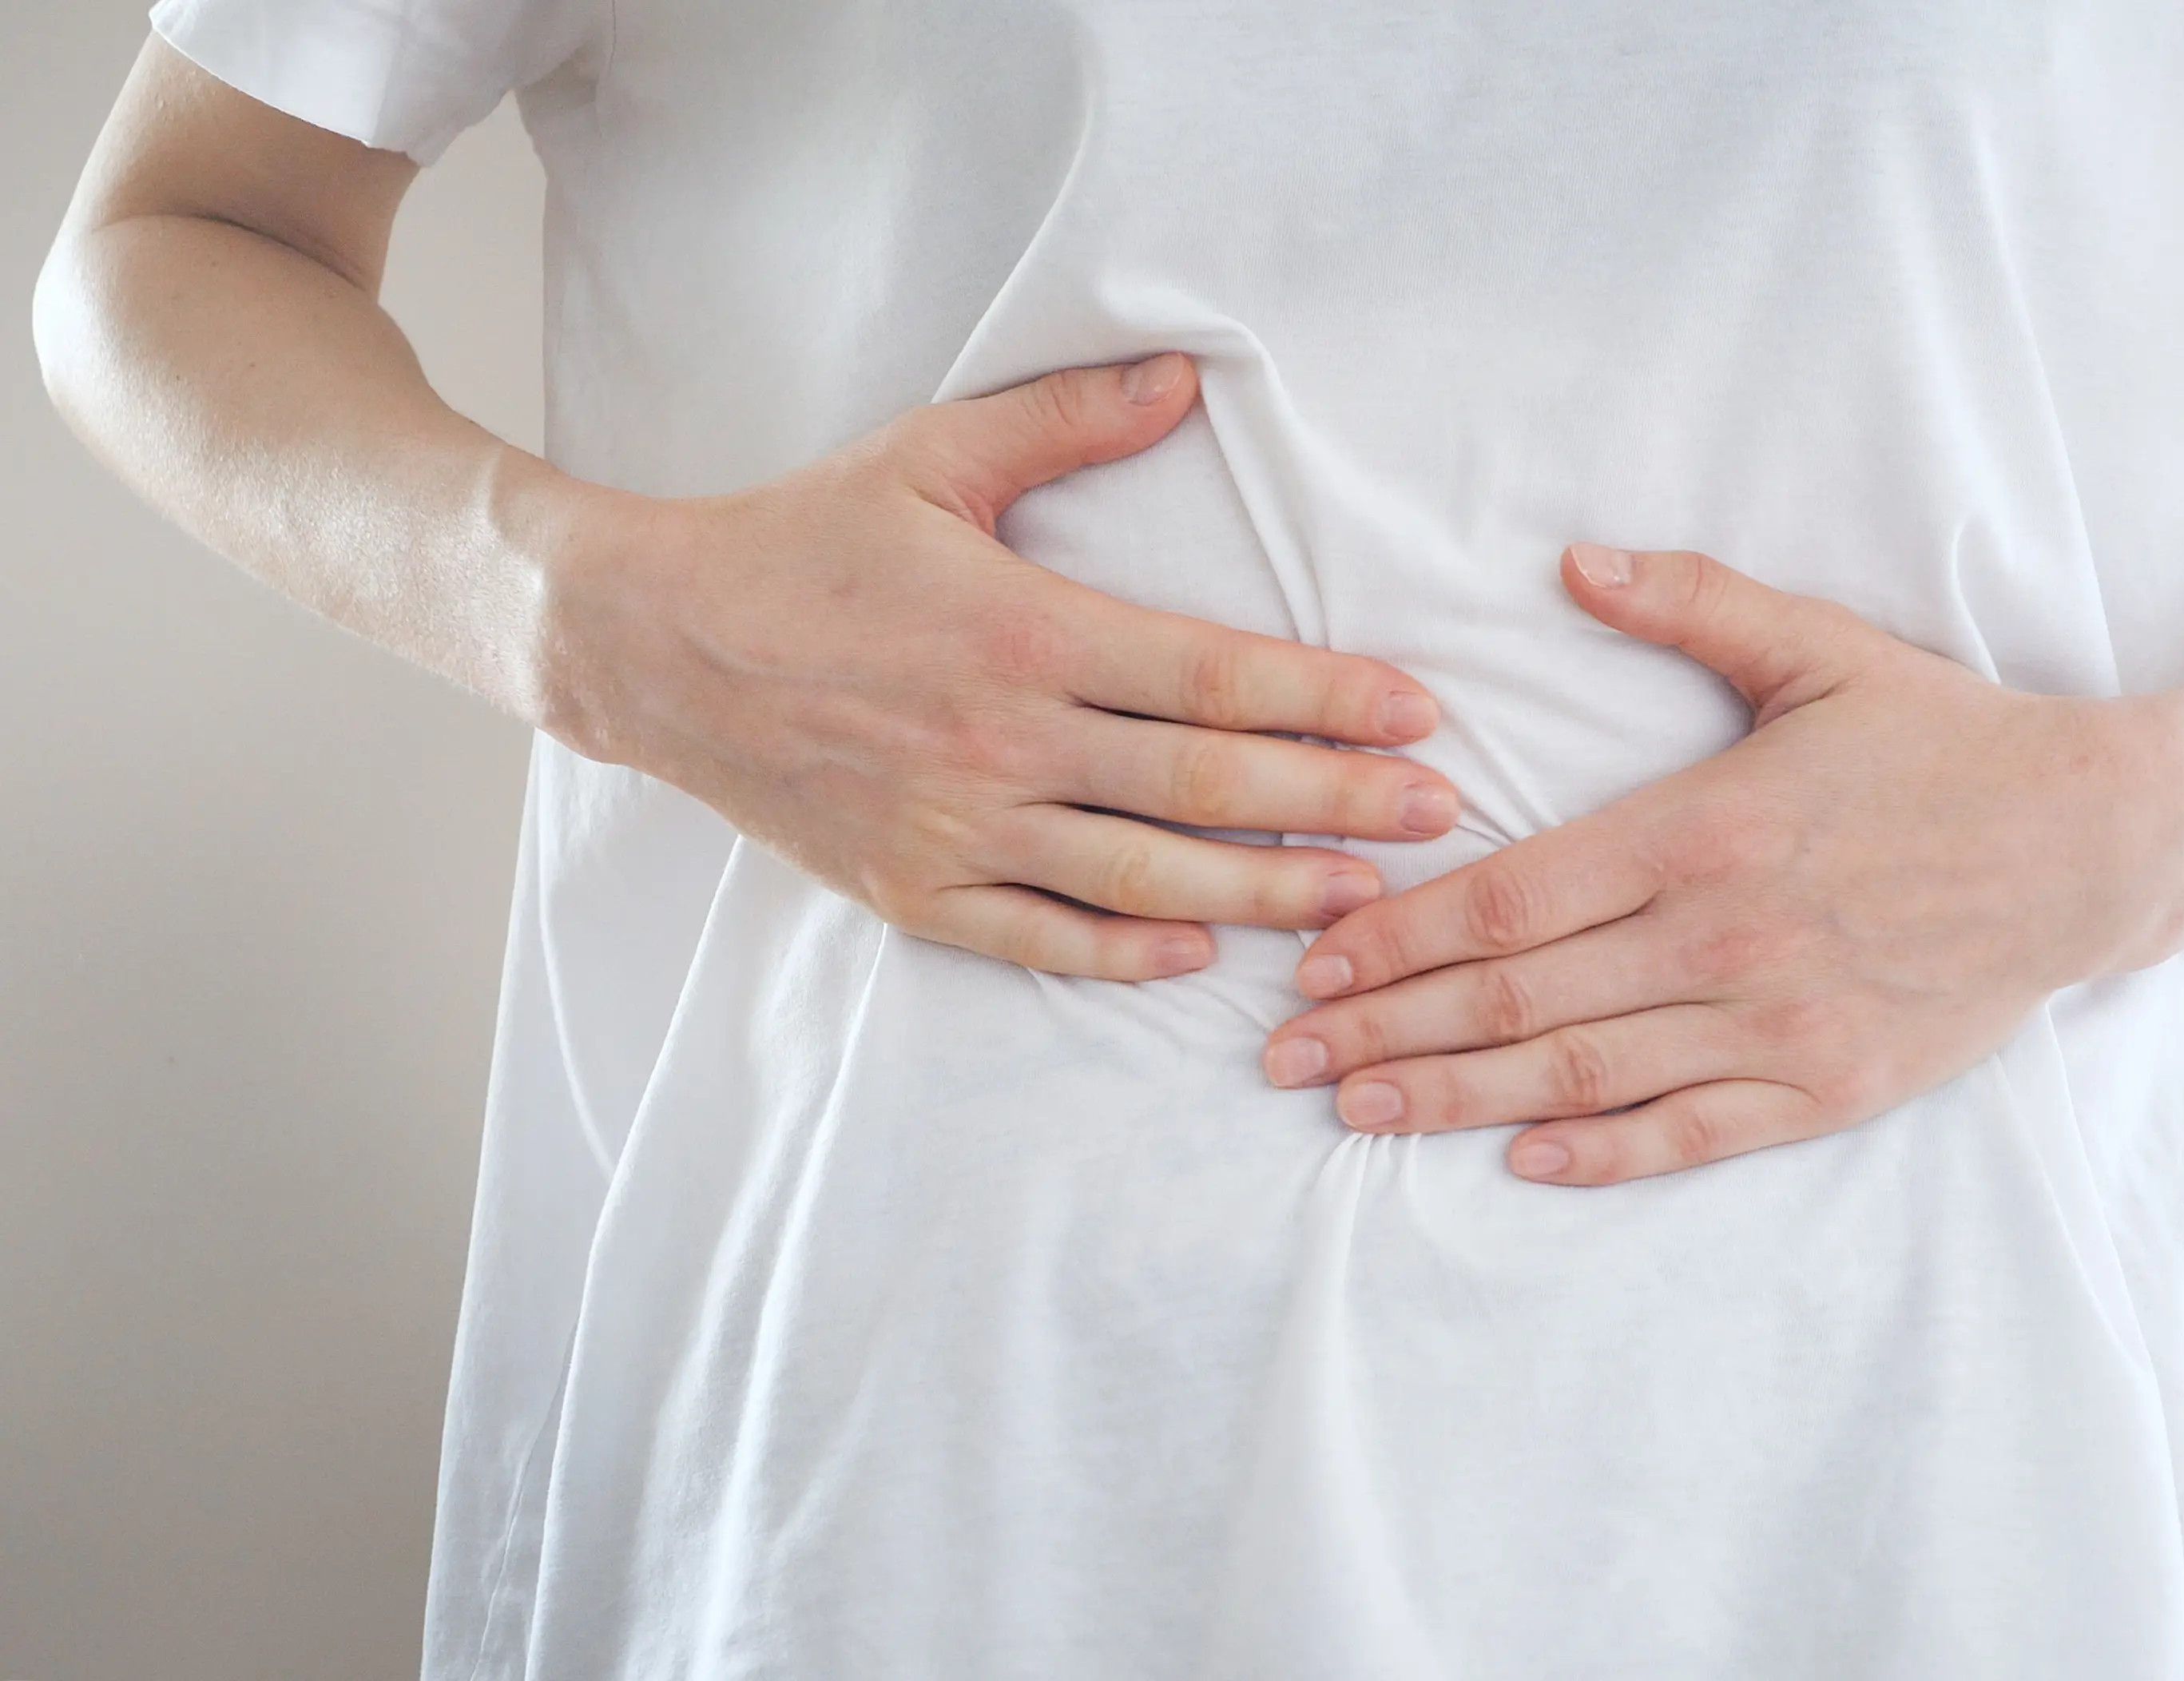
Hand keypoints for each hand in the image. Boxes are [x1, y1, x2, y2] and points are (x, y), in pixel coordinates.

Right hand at [540, 354, 1461, 979]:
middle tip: (1438, 815)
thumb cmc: (802, 542)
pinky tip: (1199, 954)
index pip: (1214, 677)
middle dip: (1337, 803)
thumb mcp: (933, 457)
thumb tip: (1188, 378)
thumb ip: (1070, 423)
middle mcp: (1003, 741)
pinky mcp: (912, 891)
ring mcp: (956, 829)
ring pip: (1142, 876)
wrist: (651, 644)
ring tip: (1361, 900)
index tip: (1418, 713)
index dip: (1329, 699)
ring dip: (1262, 893)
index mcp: (1024, 630)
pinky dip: (1122, 951)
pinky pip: (1039, 938)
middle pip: (1206, 787)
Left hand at [1261, 544, 2183, 1183]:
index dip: (1398, 935)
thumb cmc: (1947, 741)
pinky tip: (1520, 1163)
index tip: (1313, 958)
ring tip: (1358, 1113)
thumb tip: (1570, 561)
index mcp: (1701, 828)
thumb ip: (1690, 601)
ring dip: (1457, 1099)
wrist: (2097, 843)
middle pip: (1516, 997)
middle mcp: (1721, 936)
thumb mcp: (1821, 648)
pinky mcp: (1827, 1086)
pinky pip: (1692, 1133)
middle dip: (1386, 1030)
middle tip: (1286, 1060)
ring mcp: (1773, 1022)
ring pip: (1582, 1075)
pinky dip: (1602, 1154)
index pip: (1510, 898)